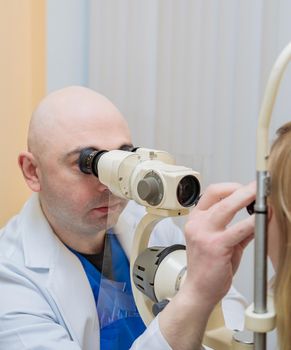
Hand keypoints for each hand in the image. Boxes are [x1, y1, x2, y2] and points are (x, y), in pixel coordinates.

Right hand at [183, 182, 254, 308]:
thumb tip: (256, 217)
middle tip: (258, 187)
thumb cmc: (208, 266)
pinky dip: (253, 222)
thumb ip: (236, 229)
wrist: (199, 290)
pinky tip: (262, 220)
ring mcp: (204, 234)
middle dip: (243, 189)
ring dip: (248, 199)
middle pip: (220, 195)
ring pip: (228, 207)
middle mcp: (197, 223)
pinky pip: (239, 229)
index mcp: (196, 219)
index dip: (230, 187)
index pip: (212, 193)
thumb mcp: (219, 242)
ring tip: (263, 198)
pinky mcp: (215, 246)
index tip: (245, 189)